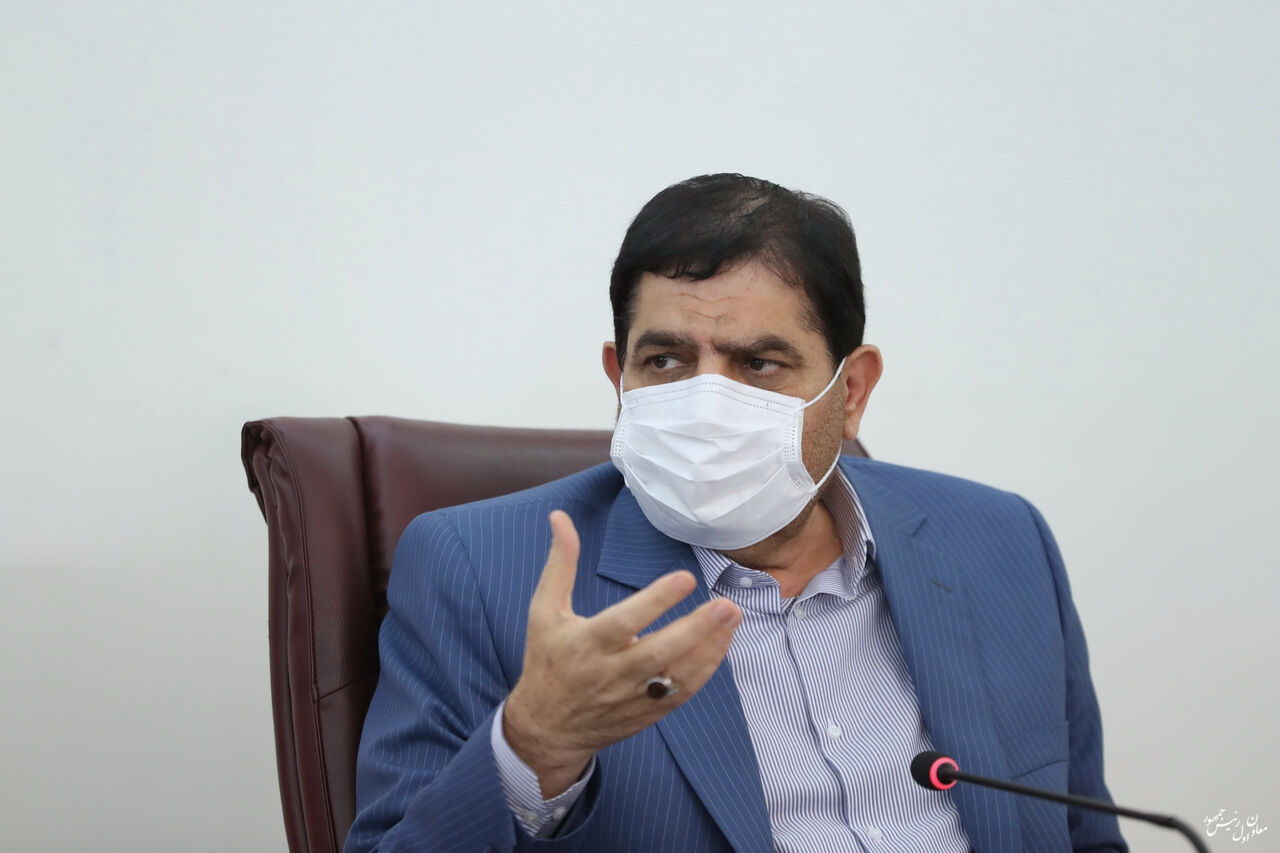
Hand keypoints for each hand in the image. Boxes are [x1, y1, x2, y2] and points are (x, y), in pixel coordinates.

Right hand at [503, 510, 741, 797]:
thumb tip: (560, 517)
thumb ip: (560, 564)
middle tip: (727, 605)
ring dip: (710, 648)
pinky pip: (683, 693)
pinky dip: (706, 669)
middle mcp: (612, 673)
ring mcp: (633, 696)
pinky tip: (722, 643)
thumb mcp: (544, 610)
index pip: (625, 621)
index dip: (655, 601)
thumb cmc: (547, 660)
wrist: (547, 729)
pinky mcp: (648, 713)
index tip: (685, 578)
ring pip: (678, 676)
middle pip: (660, 652)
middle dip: (697, 629)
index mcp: (586, 643)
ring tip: (734, 617)